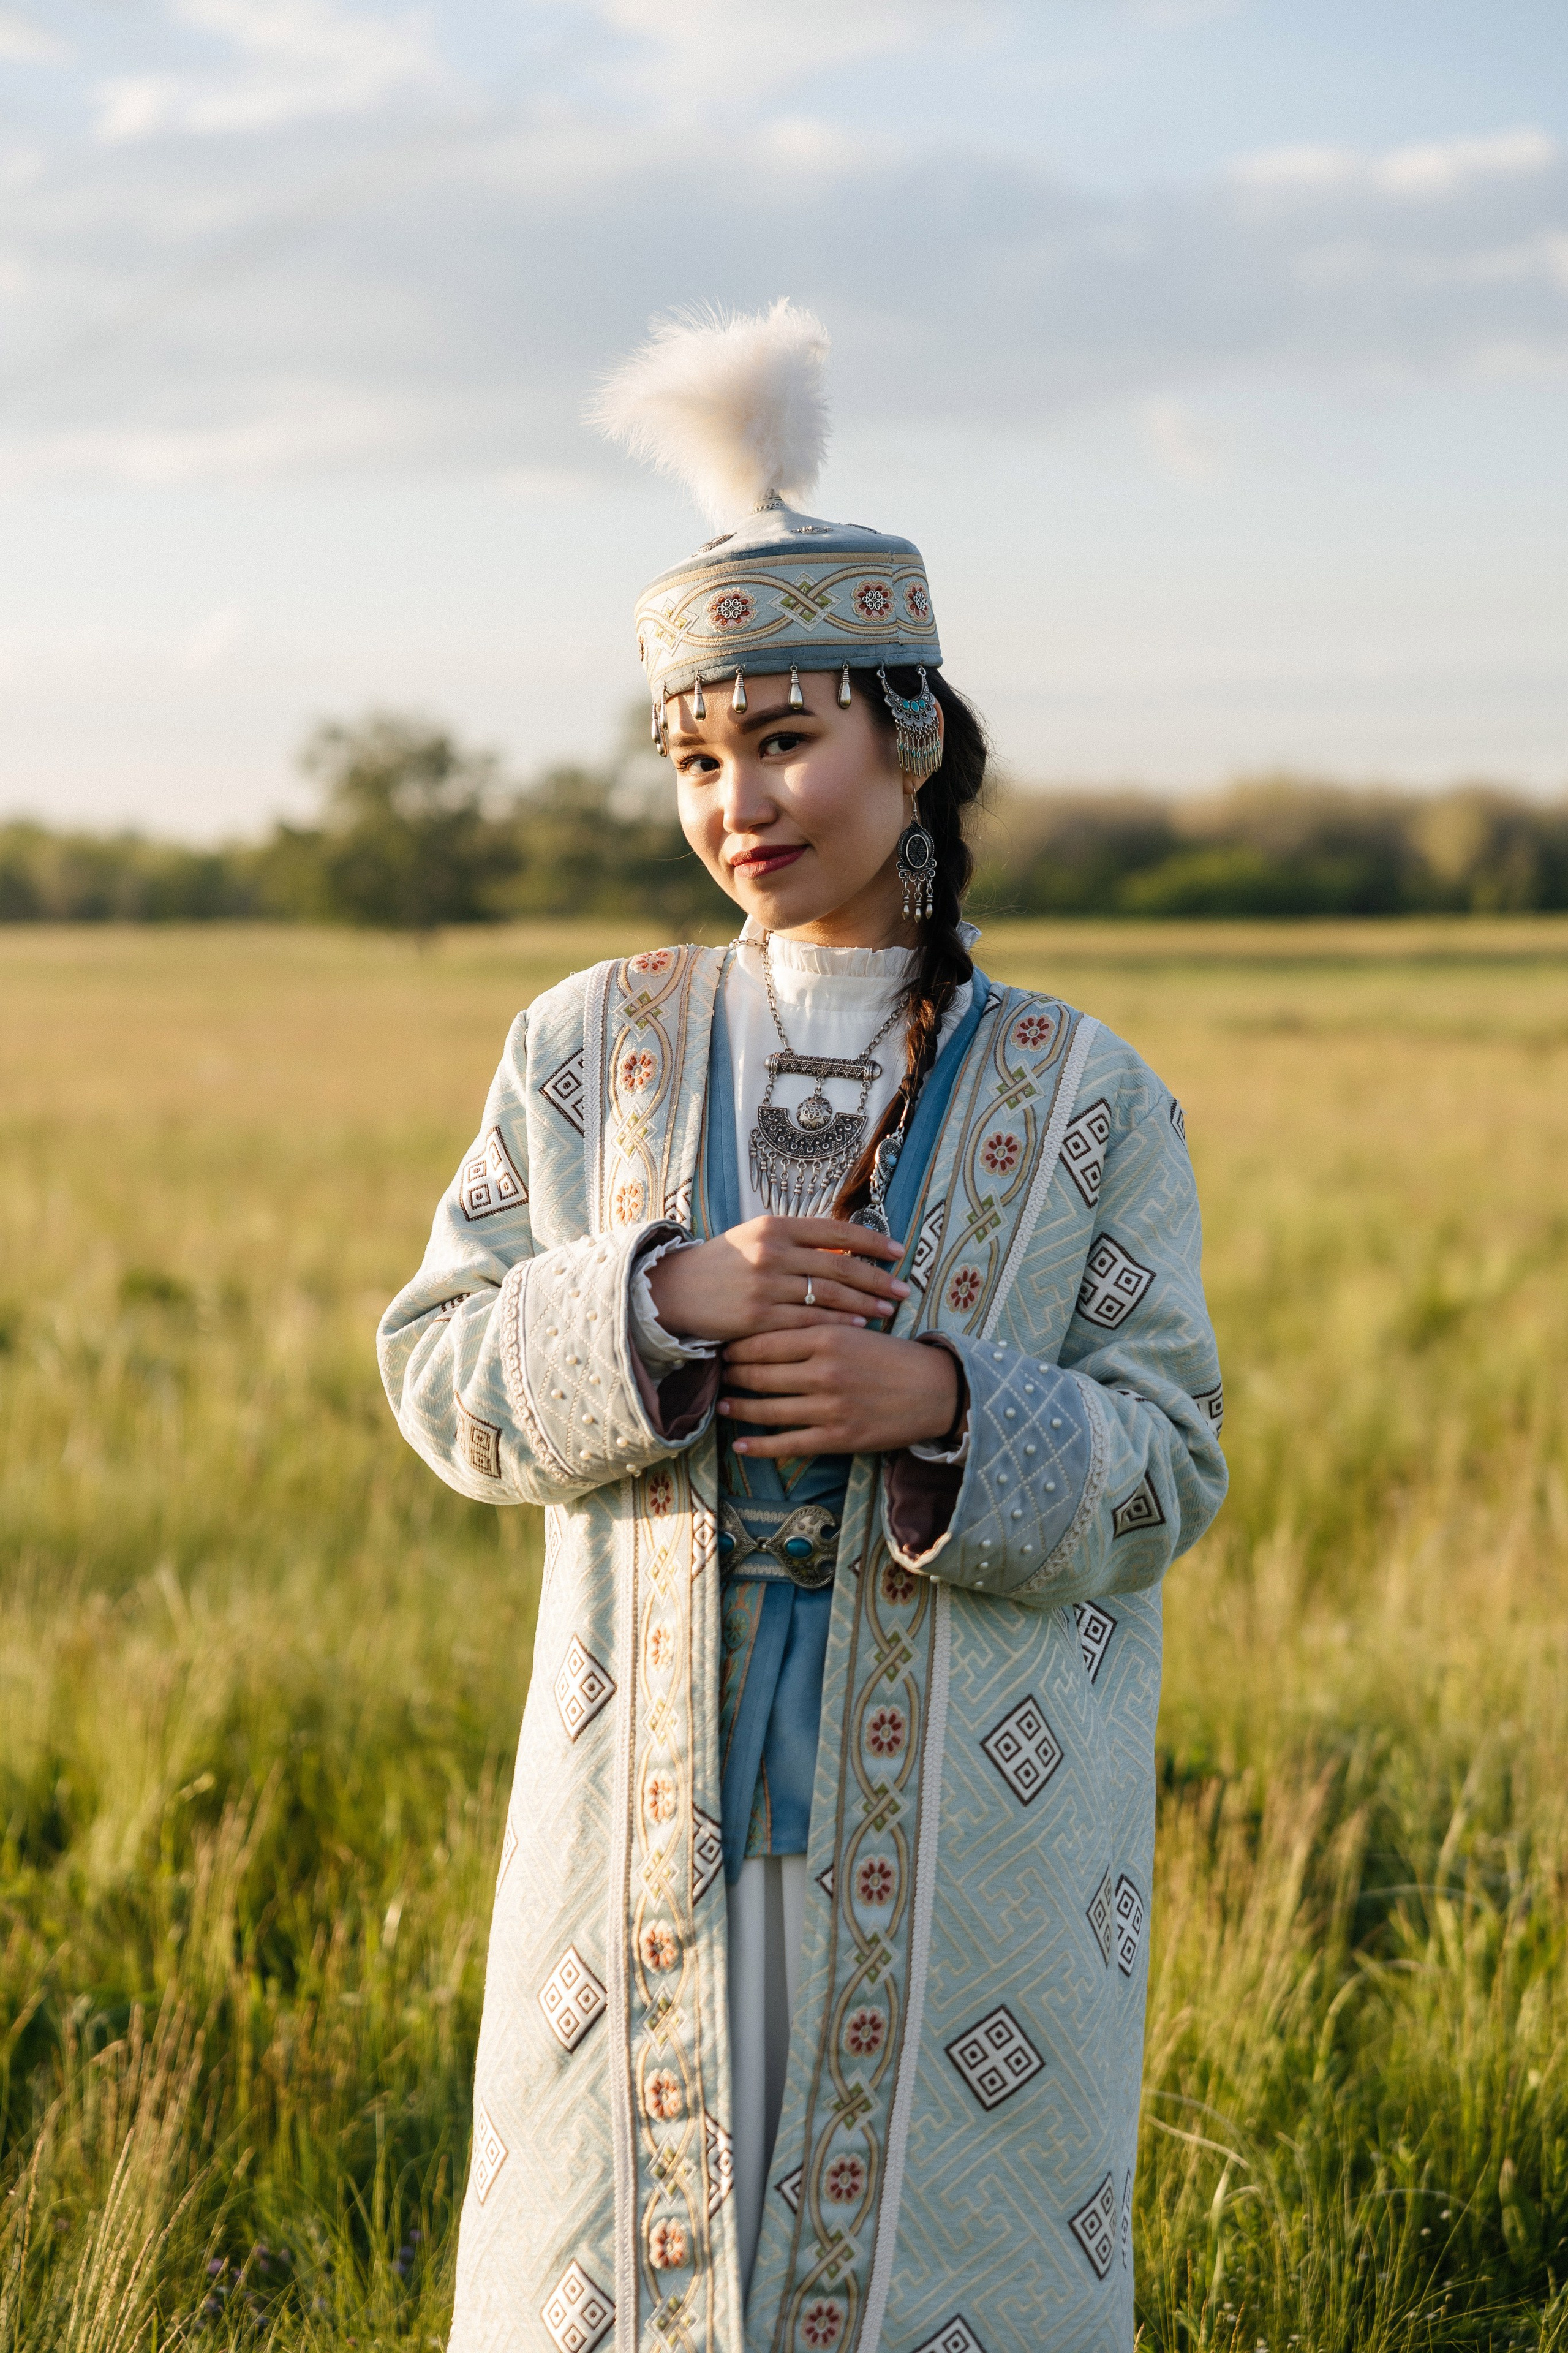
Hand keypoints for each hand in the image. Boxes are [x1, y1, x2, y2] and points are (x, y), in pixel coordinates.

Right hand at [648, 1215, 909, 1344]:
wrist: (676, 1289)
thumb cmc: (723, 1263)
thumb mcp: (756, 1238)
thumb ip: (797, 1240)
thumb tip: (846, 1245)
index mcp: (775, 1226)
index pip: (836, 1231)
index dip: (872, 1242)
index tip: (899, 1251)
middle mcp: (772, 1252)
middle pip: (840, 1265)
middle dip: (878, 1278)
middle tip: (904, 1288)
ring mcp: (765, 1286)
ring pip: (829, 1295)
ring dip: (865, 1303)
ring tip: (889, 1309)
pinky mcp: (757, 1318)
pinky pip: (809, 1322)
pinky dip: (838, 1323)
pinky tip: (860, 1327)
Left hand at [719, 1327, 960, 1458]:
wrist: (936, 1389)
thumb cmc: (894, 1356)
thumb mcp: (855, 1328)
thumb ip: (815, 1326)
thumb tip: (771, 1325)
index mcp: (828, 1336)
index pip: (765, 1340)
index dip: (738, 1346)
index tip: (724, 1346)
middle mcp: (824, 1371)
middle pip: (760, 1374)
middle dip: (733, 1375)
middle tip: (720, 1374)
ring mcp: (830, 1408)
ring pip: (768, 1409)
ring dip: (739, 1409)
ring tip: (723, 1405)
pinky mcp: (839, 1438)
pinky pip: (789, 1444)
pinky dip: (760, 1446)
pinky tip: (740, 1445)